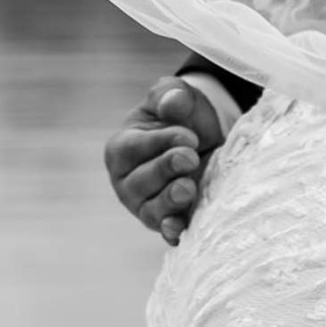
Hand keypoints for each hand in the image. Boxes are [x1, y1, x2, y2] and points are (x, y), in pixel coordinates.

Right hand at [103, 75, 227, 244]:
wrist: (204, 140)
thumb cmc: (181, 115)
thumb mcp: (175, 95)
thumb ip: (171, 94)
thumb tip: (173, 102)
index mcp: (121, 149)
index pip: (133, 148)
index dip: (160, 143)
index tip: (190, 137)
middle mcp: (127, 182)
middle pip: (140, 183)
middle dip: (166, 170)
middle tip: (190, 157)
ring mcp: (145, 206)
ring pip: (151, 211)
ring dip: (170, 202)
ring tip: (188, 189)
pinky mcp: (167, 222)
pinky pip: (166, 231)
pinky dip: (172, 232)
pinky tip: (181, 229)